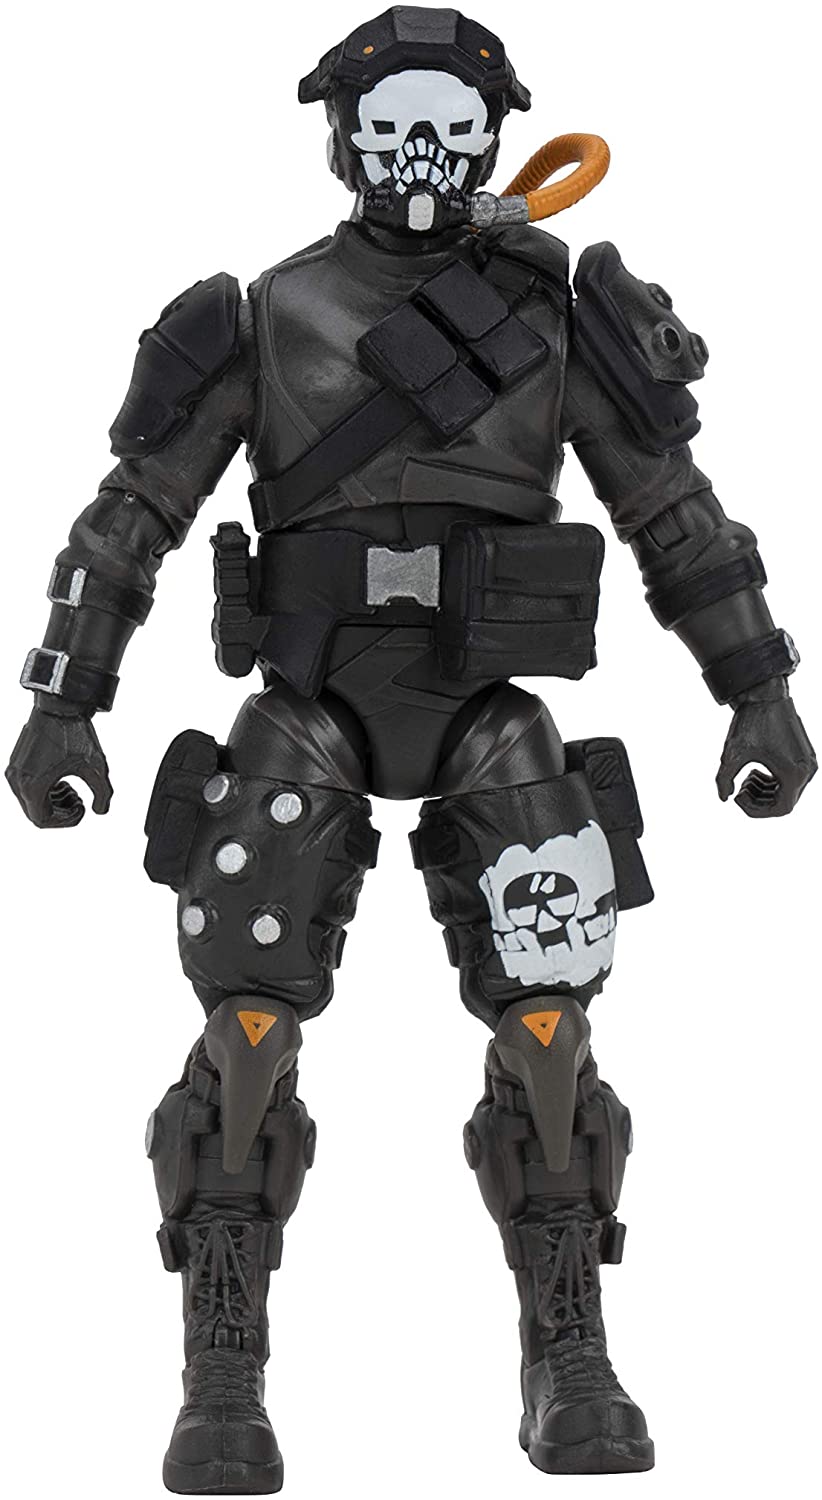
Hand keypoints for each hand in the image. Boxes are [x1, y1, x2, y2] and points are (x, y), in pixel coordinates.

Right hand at [6, 706, 113, 827]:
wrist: (60, 705)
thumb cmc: (74, 733)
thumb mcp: (97, 768)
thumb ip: (104, 795)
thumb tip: (100, 811)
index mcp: (32, 786)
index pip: (43, 821)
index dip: (66, 821)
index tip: (81, 808)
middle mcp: (18, 781)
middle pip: (37, 814)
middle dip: (61, 811)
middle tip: (78, 799)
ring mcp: (14, 771)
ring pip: (32, 802)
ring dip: (54, 801)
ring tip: (72, 789)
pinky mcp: (15, 763)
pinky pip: (27, 788)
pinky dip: (45, 790)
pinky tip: (62, 780)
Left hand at [716, 694, 816, 817]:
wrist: (765, 694)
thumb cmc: (750, 721)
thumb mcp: (732, 753)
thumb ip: (723, 779)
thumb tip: (725, 799)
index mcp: (794, 773)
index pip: (781, 809)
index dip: (756, 810)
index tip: (738, 798)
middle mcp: (807, 770)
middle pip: (785, 803)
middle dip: (759, 800)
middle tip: (739, 788)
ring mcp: (809, 763)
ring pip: (787, 792)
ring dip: (765, 792)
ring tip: (745, 779)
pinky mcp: (805, 755)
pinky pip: (791, 780)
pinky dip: (772, 782)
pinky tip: (754, 772)